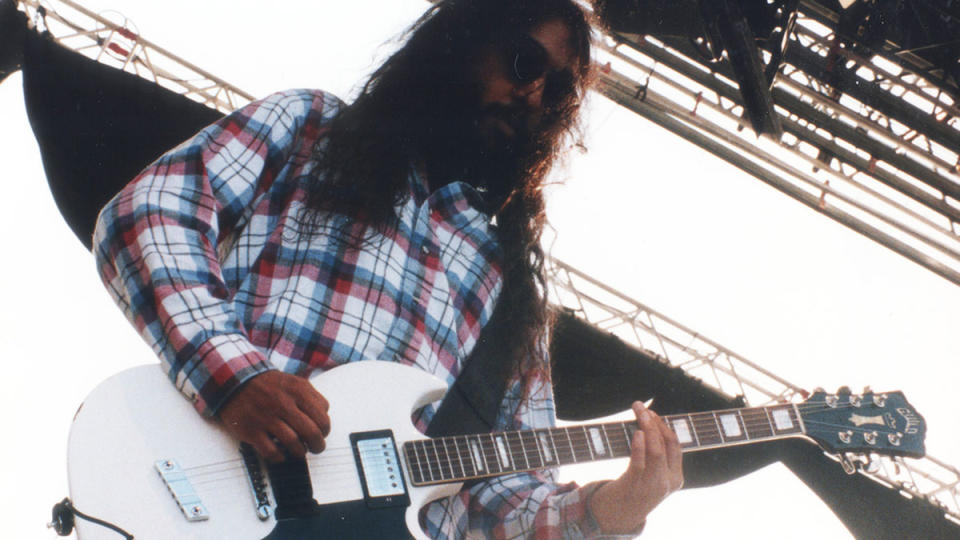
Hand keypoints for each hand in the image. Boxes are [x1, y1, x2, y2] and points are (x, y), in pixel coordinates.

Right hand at [218, 371, 330, 461]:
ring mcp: (266, 417)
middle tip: (315, 448)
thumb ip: (313, 397)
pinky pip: (271, 451)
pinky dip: (279, 456)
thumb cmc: (270, 385)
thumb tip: (324, 416)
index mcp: (298, 391)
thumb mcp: (295, 382)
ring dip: (300, 452)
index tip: (321, 434)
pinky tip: (281, 453)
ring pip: (293, 443)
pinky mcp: (251, 430)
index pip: (322, 418)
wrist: (236, 381)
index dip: (325, 430)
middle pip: (311, 432)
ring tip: (299, 451)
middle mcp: (283, 404)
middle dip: (317, 445)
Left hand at [588, 401, 682, 533]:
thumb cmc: (635, 489)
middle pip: (666, 445)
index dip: (664, 426)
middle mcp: (667, 482)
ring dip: (647, 428)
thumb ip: (655, 455)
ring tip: (639, 413)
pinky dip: (639, 446)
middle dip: (655, 423)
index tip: (652, 412)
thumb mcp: (653, 475)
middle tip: (641, 407)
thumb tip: (646, 422)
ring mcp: (652, 486)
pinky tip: (637, 433)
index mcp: (676, 478)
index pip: (676, 446)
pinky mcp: (635, 487)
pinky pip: (639, 463)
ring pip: (656, 452)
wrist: (619, 516)